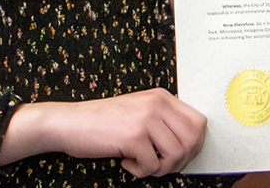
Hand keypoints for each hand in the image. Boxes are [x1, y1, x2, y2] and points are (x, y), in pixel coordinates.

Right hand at [0, 89, 206, 176]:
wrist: (71, 122)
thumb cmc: (103, 121)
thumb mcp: (139, 109)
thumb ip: (163, 119)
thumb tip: (190, 142)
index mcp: (162, 97)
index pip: (199, 121)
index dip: (195, 144)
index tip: (182, 156)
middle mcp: (157, 104)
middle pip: (193, 139)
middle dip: (181, 160)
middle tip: (161, 164)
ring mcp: (146, 119)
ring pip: (176, 154)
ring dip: (161, 168)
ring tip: (144, 165)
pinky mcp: (133, 137)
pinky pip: (153, 165)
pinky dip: (141, 171)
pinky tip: (127, 163)